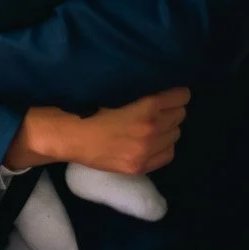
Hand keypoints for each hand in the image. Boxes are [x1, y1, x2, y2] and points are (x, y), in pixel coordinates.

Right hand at [10, 89, 189, 174]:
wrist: (67, 134)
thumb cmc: (88, 104)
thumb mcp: (118, 88)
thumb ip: (143, 88)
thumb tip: (164, 83)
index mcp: (147, 106)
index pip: (181, 96)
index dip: (175, 92)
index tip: (166, 92)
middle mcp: (151, 129)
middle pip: (180, 115)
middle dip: (171, 110)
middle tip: (157, 108)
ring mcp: (146, 150)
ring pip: (175, 134)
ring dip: (167, 128)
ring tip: (151, 125)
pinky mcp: (139, 166)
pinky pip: (168, 154)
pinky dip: (162, 146)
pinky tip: (149, 141)